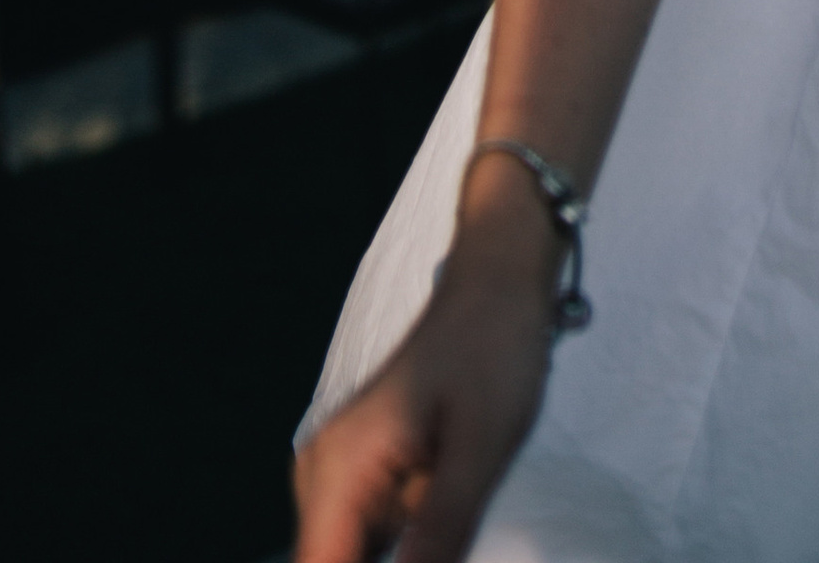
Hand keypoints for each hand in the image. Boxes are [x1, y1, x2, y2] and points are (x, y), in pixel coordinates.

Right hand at [291, 178, 560, 562]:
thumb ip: (442, 533)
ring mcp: (339, 472)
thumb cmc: (493, 349)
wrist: (497, 283)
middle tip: (443, 544)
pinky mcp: (363, 474)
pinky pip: (366, 536)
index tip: (422, 559)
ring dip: (399, 556)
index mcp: (338, 466)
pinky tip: (438, 531)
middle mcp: (322, 472)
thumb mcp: (480, 448)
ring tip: (446, 507)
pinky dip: (401, 548)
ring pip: (347, 553)